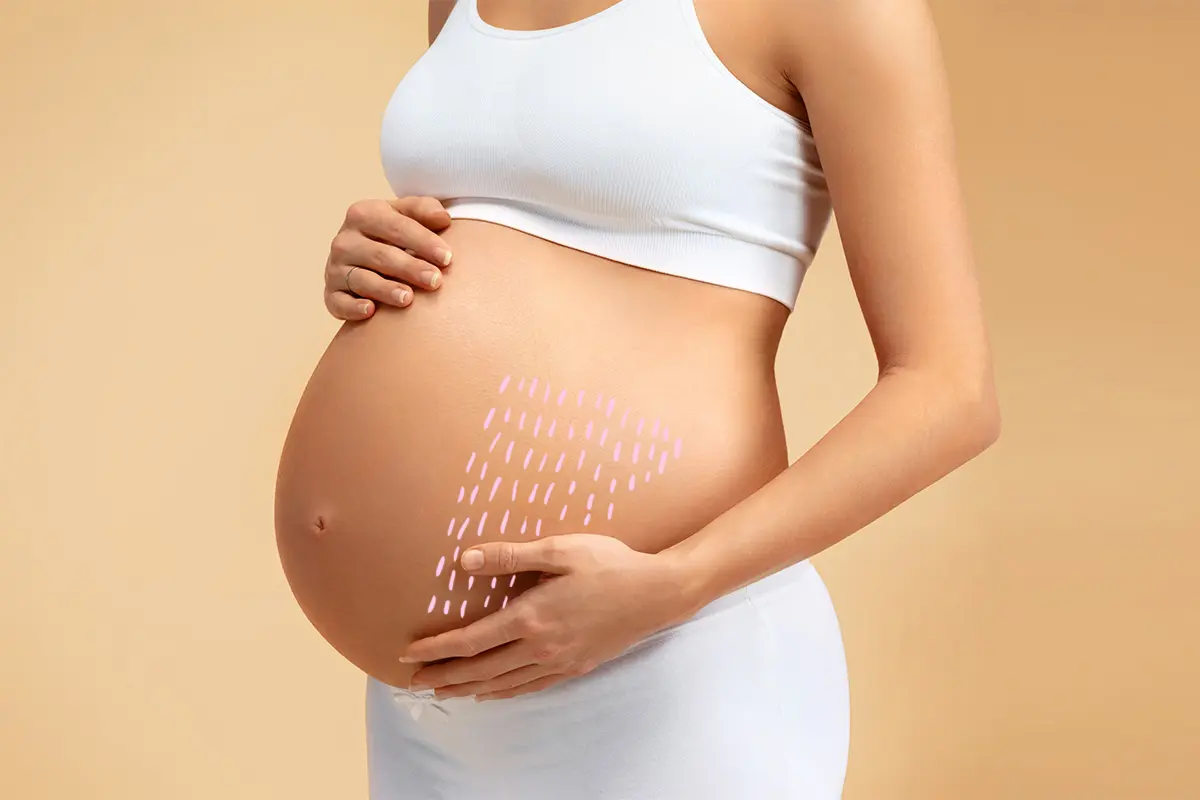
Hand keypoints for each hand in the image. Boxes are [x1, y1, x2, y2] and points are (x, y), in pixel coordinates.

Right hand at [324, 196, 452, 320]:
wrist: (362, 254)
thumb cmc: (392, 234)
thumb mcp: (405, 215)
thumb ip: (424, 210)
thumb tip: (443, 218)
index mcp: (363, 214)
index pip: (397, 227)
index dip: (423, 242)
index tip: (447, 257)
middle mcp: (345, 241)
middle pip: (381, 255)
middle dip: (410, 268)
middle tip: (435, 281)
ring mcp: (335, 268)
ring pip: (362, 280)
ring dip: (385, 289)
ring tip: (408, 298)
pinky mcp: (331, 293)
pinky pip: (339, 302)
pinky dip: (352, 307)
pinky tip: (370, 310)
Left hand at [401, 535, 696, 700]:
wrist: (658, 593)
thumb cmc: (611, 564)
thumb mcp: (560, 550)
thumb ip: (510, 556)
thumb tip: (465, 560)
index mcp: (532, 617)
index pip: (472, 640)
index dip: (437, 648)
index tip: (408, 654)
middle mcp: (541, 646)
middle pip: (481, 670)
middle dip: (443, 676)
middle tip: (412, 682)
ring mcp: (559, 661)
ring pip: (503, 684)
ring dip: (468, 689)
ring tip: (443, 690)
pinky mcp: (575, 666)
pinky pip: (530, 687)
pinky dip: (504, 693)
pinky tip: (492, 693)